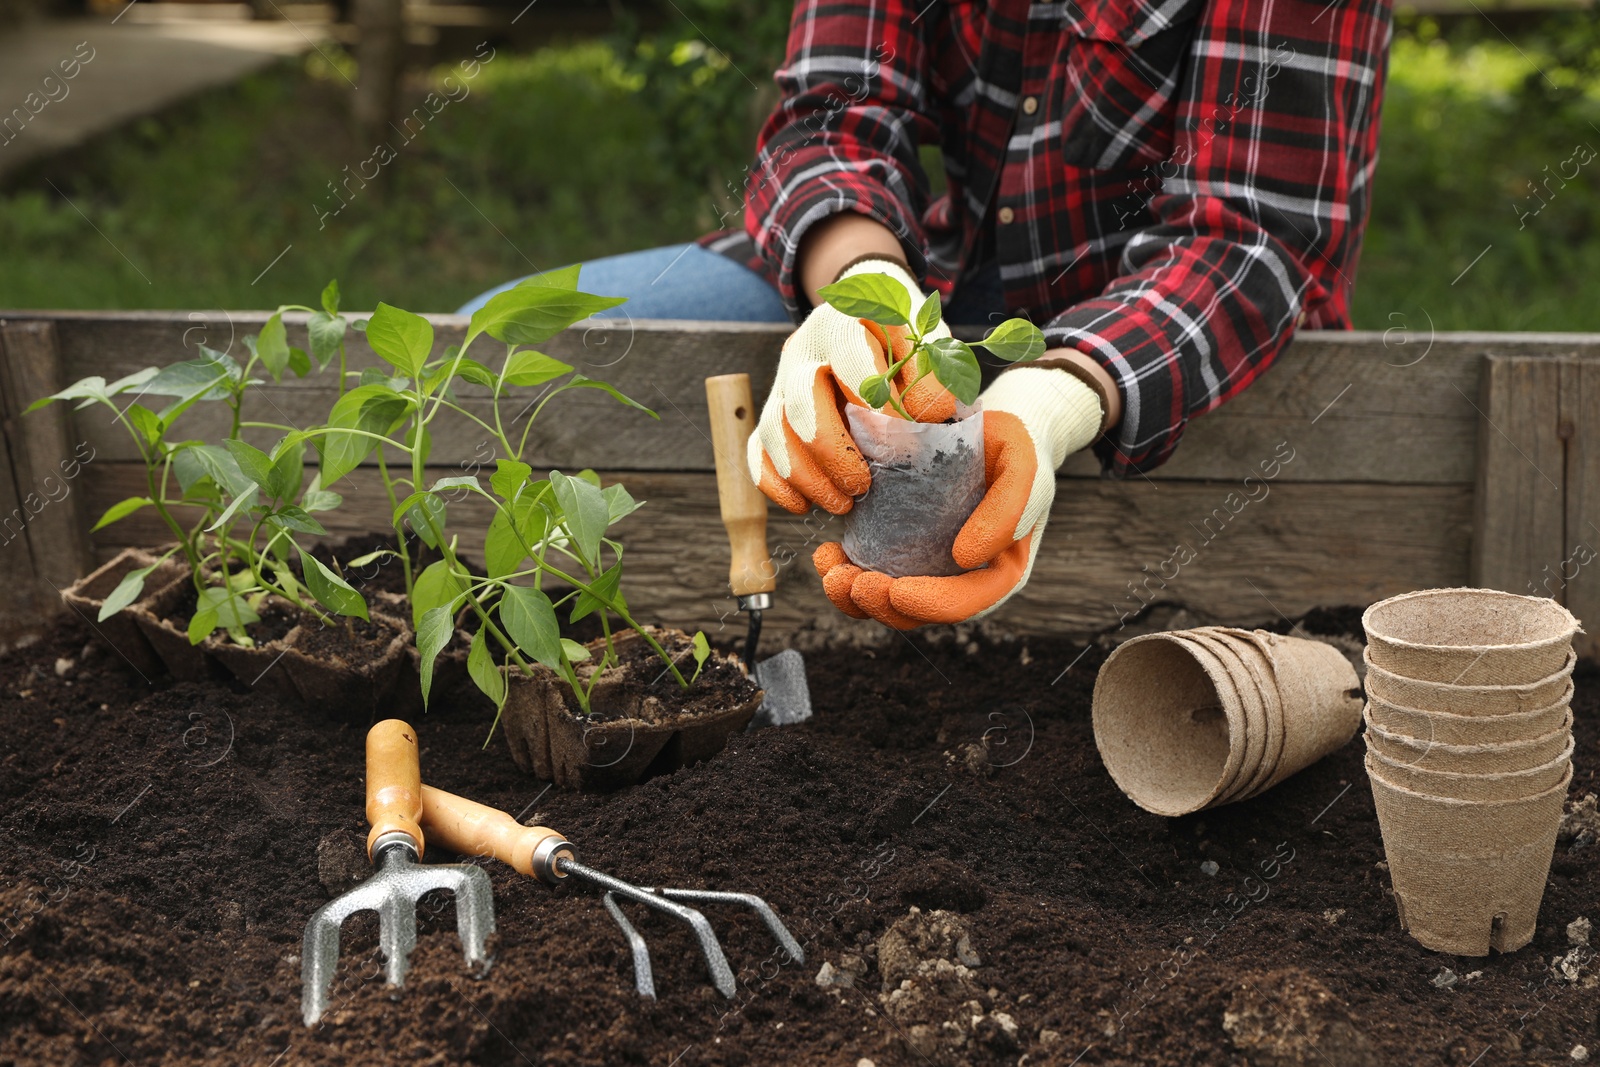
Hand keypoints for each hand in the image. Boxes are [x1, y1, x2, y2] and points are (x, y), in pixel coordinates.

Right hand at [748, 258, 955, 514]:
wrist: (870, 324)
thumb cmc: (905, 338)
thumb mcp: (929, 339)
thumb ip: (934, 371)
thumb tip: (930, 416)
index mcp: (844, 323)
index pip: (852, 364)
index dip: (879, 408)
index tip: (908, 442)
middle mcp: (803, 349)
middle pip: (802, 403)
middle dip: (833, 453)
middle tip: (864, 485)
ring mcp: (782, 382)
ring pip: (774, 432)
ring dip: (806, 476)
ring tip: (843, 503)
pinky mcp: (774, 412)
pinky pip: (757, 450)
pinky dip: (775, 484)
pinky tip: (804, 505)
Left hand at [812, 366, 1103, 627]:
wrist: (984, 428)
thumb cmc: (1009, 447)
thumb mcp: (1023, 466)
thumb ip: (1010, 508)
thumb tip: (965, 557)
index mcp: (998, 570)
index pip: (967, 601)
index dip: (932, 604)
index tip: (898, 591)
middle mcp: (962, 578)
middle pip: (921, 612)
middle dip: (883, 607)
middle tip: (853, 584)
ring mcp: (928, 566)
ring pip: (889, 600)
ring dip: (855, 597)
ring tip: (832, 575)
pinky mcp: (899, 548)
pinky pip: (871, 570)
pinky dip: (845, 568)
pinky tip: (827, 553)